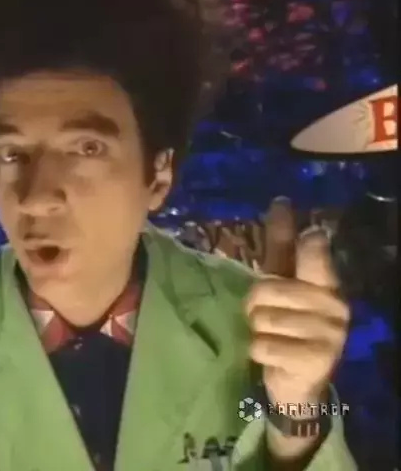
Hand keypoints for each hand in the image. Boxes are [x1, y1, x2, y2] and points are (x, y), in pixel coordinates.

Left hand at [246, 229, 348, 405]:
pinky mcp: (316, 360)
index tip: (292, 217)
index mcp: (324, 283)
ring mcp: (329, 334)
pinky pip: (263, 345)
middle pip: (267, 288)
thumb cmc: (286, 327)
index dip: (302, 240)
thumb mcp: (281, 287)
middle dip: (253, 306)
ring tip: (271, 338)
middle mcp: (334, 305)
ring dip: (255, 331)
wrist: (297, 382)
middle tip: (262, 319)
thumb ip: (281, 249)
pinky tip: (272, 356)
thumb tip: (279, 203)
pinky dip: (257, 351)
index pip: (310, 254)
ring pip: (263, 318)